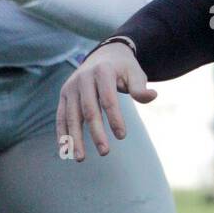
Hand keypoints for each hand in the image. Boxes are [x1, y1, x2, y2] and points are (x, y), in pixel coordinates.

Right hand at [56, 41, 156, 160]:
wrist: (104, 54)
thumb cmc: (123, 68)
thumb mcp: (135, 73)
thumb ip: (140, 87)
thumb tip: (152, 96)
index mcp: (102, 72)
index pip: (108, 99)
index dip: (115, 118)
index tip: (122, 136)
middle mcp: (83, 78)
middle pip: (89, 109)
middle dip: (96, 132)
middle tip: (105, 152)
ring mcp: (71, 86)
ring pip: (71, 115)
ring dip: (74, 138)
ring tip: (80, 158)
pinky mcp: (64, 94)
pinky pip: (61, 115)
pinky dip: (62, 132)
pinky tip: (64, 149)